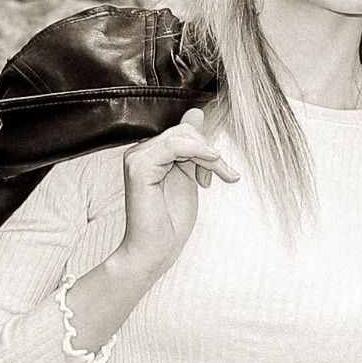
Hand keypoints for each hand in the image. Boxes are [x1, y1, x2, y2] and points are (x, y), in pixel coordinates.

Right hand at [119, 108, 240, 277]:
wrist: (155, 250)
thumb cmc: (170, 222)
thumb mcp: (189, 176)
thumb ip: (193, 149)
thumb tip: (196, 112)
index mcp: (150, 154)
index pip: (183, 131)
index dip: (206, 147)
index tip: (221, 172)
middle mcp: (139, 152)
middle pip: (184, 131)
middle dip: (210, 152)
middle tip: (225, 174)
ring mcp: (136, 158)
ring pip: (182, 137)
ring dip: (208, 155)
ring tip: (219, 176)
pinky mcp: (139, 167)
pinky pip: (174, 145)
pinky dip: (198, 151)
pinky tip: (213, 161)